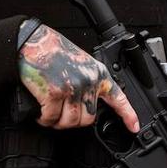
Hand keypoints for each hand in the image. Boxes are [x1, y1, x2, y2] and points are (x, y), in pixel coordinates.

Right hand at [17, 20, 138, 131]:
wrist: (32, 40)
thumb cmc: (52, 49)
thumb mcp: (80, 62)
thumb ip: (87, 81)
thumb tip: (84, 103)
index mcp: (97, 73)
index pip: (118, 98)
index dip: (128, 115)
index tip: (134, 127)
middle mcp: (88, 81)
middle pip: (88, 119)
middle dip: (73, 122)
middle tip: (61, 116)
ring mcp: (72, 88)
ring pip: (69, 121)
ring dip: (57, 123)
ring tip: (50, 115)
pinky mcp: (54, 93)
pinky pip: (51, 118)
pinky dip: (44, 119)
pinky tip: (41, 114)